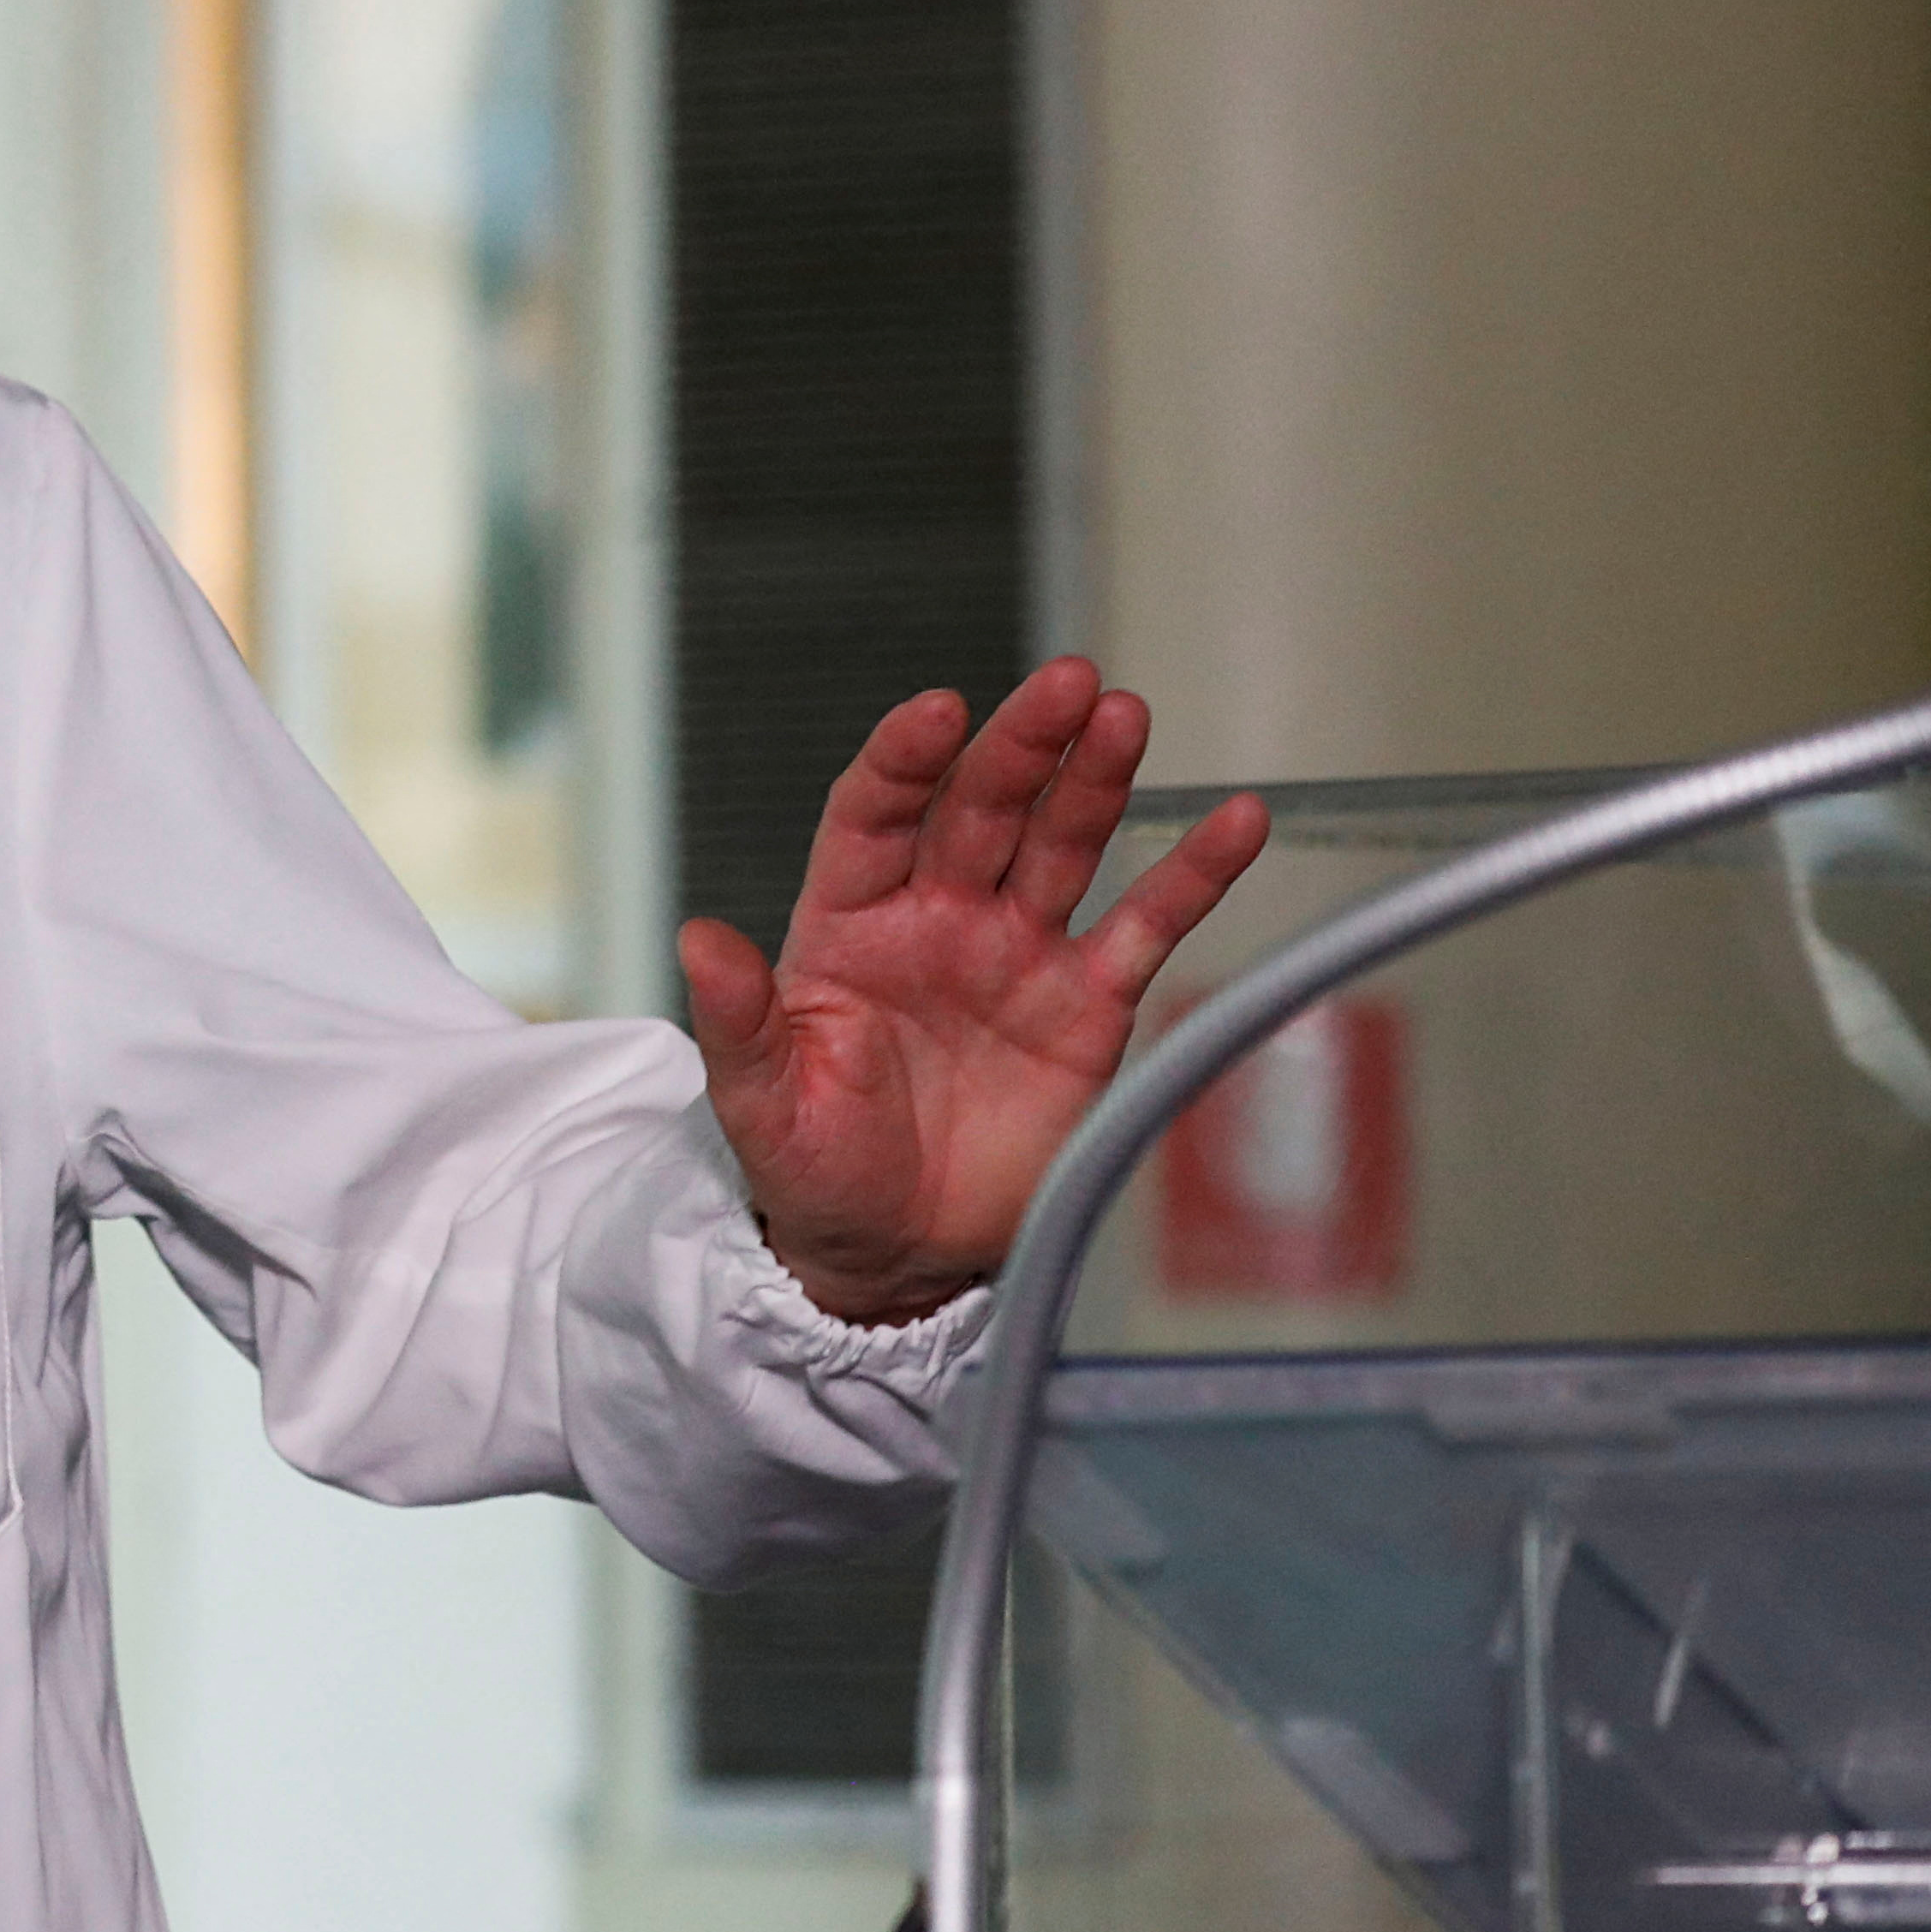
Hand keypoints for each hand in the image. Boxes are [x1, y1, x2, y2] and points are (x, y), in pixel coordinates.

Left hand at [678, 658, 1266, 1326]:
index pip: (874, 815)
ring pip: (1061, 844)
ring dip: (1094, 779)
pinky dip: (1191, 874)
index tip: (938, 713)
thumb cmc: (813, 1164)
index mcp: (850, 923)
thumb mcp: (759, 1101)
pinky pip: (1145, 927)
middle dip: (1022, 744)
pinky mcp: (1086, 1006)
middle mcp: (939, 918)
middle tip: (1067, 683)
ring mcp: (1018, 953)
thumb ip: (738, 1019)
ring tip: (1124, 717)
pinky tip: (1236, 822)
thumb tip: (695, 939)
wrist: (891, 1249)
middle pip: (981, 807)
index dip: (904, 761)